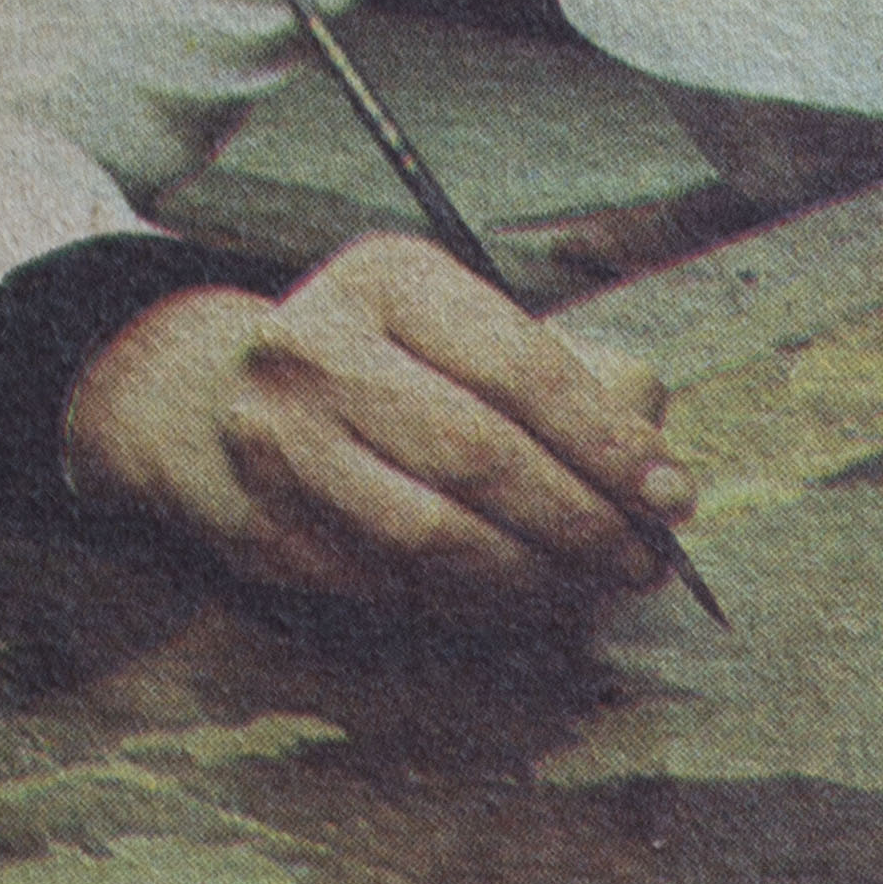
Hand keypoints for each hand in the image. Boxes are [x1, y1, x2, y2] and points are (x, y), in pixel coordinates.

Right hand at [63, 232, 693, 618]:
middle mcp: (318, 352)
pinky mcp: (266, 528)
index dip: (606, 443)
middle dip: (581, 521)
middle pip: (481, 456)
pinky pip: (399, 586)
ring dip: (535, 577)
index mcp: (388, 281)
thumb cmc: (383, 368)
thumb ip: (575, 380)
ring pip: (436, 537)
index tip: (670, 496)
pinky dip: (478, 602)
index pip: (520, 369)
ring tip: (590, 585)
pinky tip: (521, 597)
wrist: (212, 400)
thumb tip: (655, 463)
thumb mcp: (469, 333)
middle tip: (640, 560)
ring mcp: (279, 444)